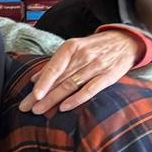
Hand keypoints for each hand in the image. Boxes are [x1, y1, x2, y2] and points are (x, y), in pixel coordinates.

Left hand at [22, 32, 140, 114]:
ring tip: (39, 111)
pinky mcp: (109, 76)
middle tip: (26, 108)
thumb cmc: (93, 47)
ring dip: (53, 100)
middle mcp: (83, 56)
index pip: (53, 67)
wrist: (125, 41)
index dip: (42, 82)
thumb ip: (55, 64)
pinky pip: (90, 89)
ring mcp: (96, 66)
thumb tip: (34, 79)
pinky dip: (77, 99)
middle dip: (41, 95)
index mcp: (71, 47)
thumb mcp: (74, 48)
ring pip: (71, 85)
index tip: (33, 95)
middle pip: (59, 79)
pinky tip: (64, 108)